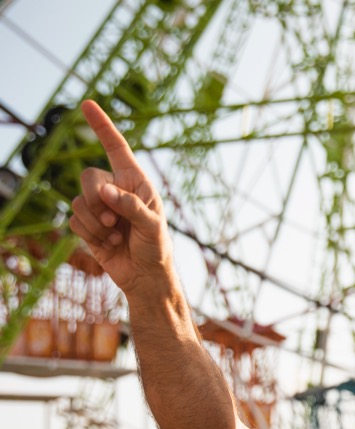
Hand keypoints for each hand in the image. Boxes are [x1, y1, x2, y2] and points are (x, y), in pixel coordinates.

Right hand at [68, 100, 170, 294]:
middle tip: (115, 222)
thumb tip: (105, 191)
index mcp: (136, 181)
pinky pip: (74, 220)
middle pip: (89, 176)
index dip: (102, 126)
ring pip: (79, 201)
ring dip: (96, 223)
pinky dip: (90, 234)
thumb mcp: (152, 226)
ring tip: (116, 237)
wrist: (145, 275)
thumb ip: (131, 206)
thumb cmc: (156, 248)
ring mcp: (100, 206)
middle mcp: (115, 189)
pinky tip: (108, 245)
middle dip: (97, 200)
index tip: (87, 104)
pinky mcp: (88, 224)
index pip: (117, 148)